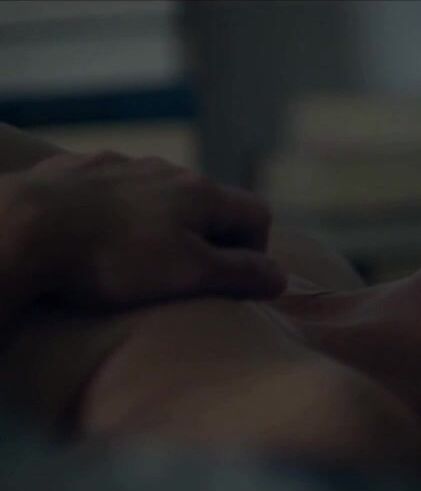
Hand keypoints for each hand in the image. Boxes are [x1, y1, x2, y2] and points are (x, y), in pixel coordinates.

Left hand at [0, 150, 285, 310]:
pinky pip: (112, 190)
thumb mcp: (190, 275)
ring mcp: (120, 165)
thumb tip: (281, 277)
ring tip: (132, 262)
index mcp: (201, 193)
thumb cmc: (113, 259)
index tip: (229, 281)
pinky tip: (92, 240)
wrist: (24, 228)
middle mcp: (167, 170)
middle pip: (208, 203)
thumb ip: (242, 274)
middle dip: (206, 239)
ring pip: (158, 195)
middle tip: (181, 278)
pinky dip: (115, 215)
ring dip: (160, 225)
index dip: (255, 251)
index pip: (258, 213)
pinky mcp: (77, 170)